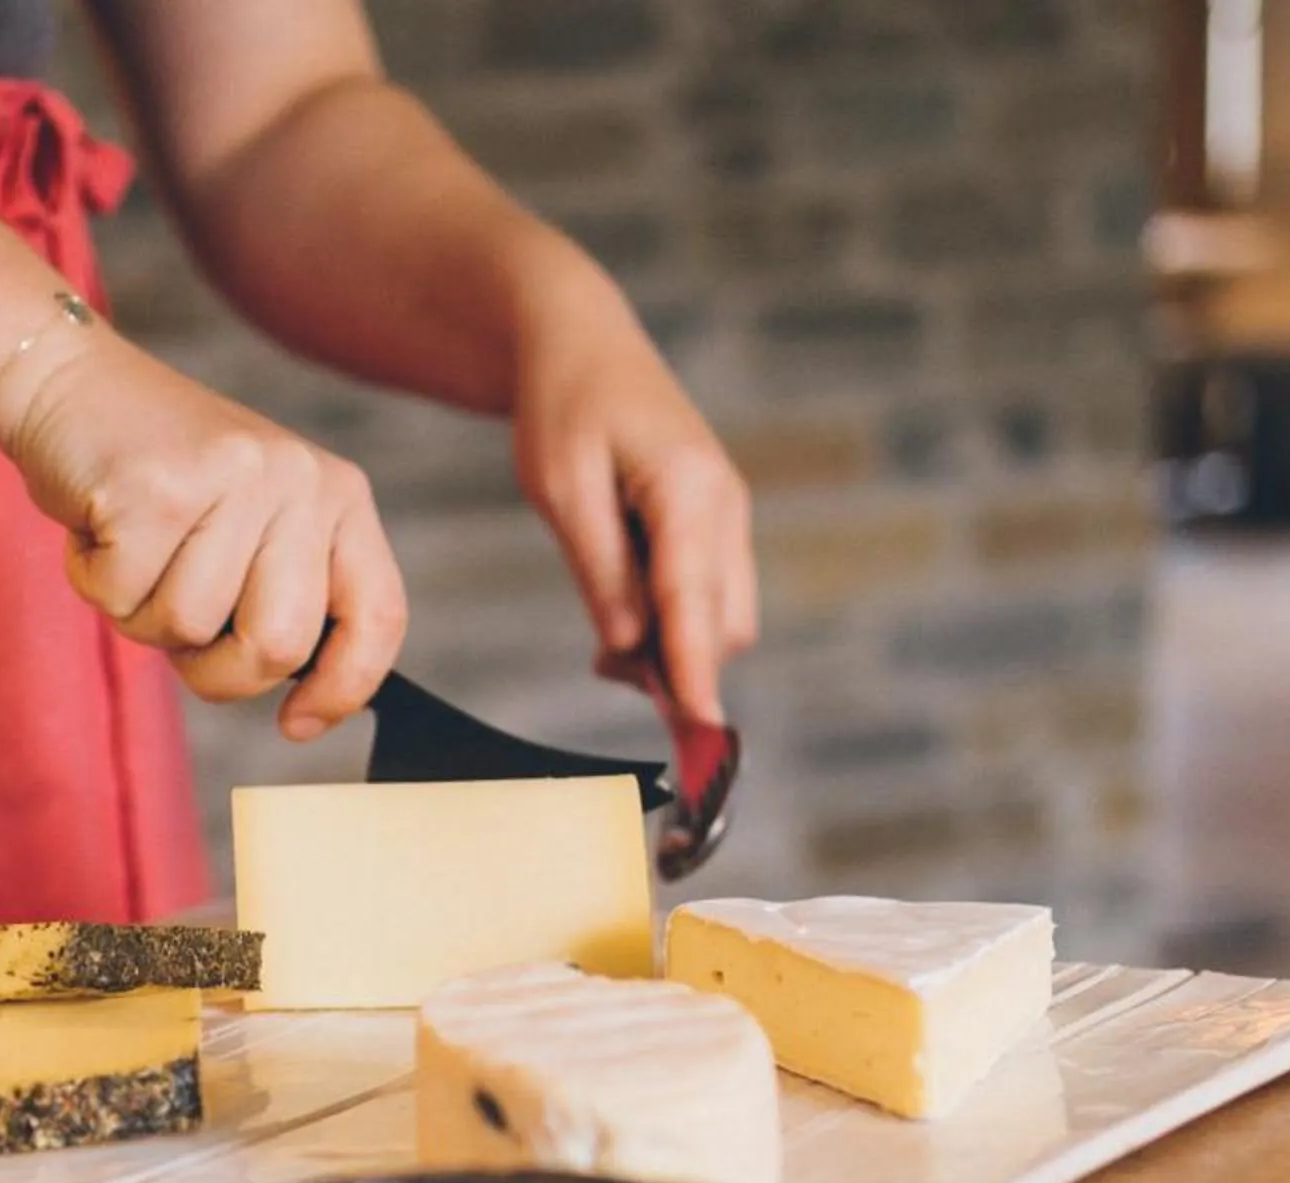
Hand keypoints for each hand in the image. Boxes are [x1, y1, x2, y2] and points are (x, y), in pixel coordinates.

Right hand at [0, 323, 406, 741]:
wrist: (70, 385)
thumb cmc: (158, 480)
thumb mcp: (249, 526)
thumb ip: (283, 595)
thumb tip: (304, 702)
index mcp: (337, 495)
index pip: (378, 616)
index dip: (344, 688)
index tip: (296, 724)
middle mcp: (299, 481)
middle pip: (278, 646)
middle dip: (216, 670)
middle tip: (175, 624)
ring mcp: (232, 479)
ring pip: (188, 627)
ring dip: (139, 614)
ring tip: (132, 548)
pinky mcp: (157, 486)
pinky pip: (124, 597)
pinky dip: (95, 581)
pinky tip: (99, 526)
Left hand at [511, 286, 755, 725]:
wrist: (583, 345)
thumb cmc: (565, 409)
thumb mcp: (562, 491)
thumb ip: (602, 573)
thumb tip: (633, 649)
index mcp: (689, 489)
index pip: (695, 602)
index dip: (697, 673)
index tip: (700, 731)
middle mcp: (725, 506)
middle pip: (722, 625)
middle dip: (677, 666)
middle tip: (603, 666)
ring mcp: (728, 517)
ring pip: (722, 619)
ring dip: (675, 648)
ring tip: (608, 641)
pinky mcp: (716, 526)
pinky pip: (709, 598)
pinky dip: (675, 625)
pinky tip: (626, 614)